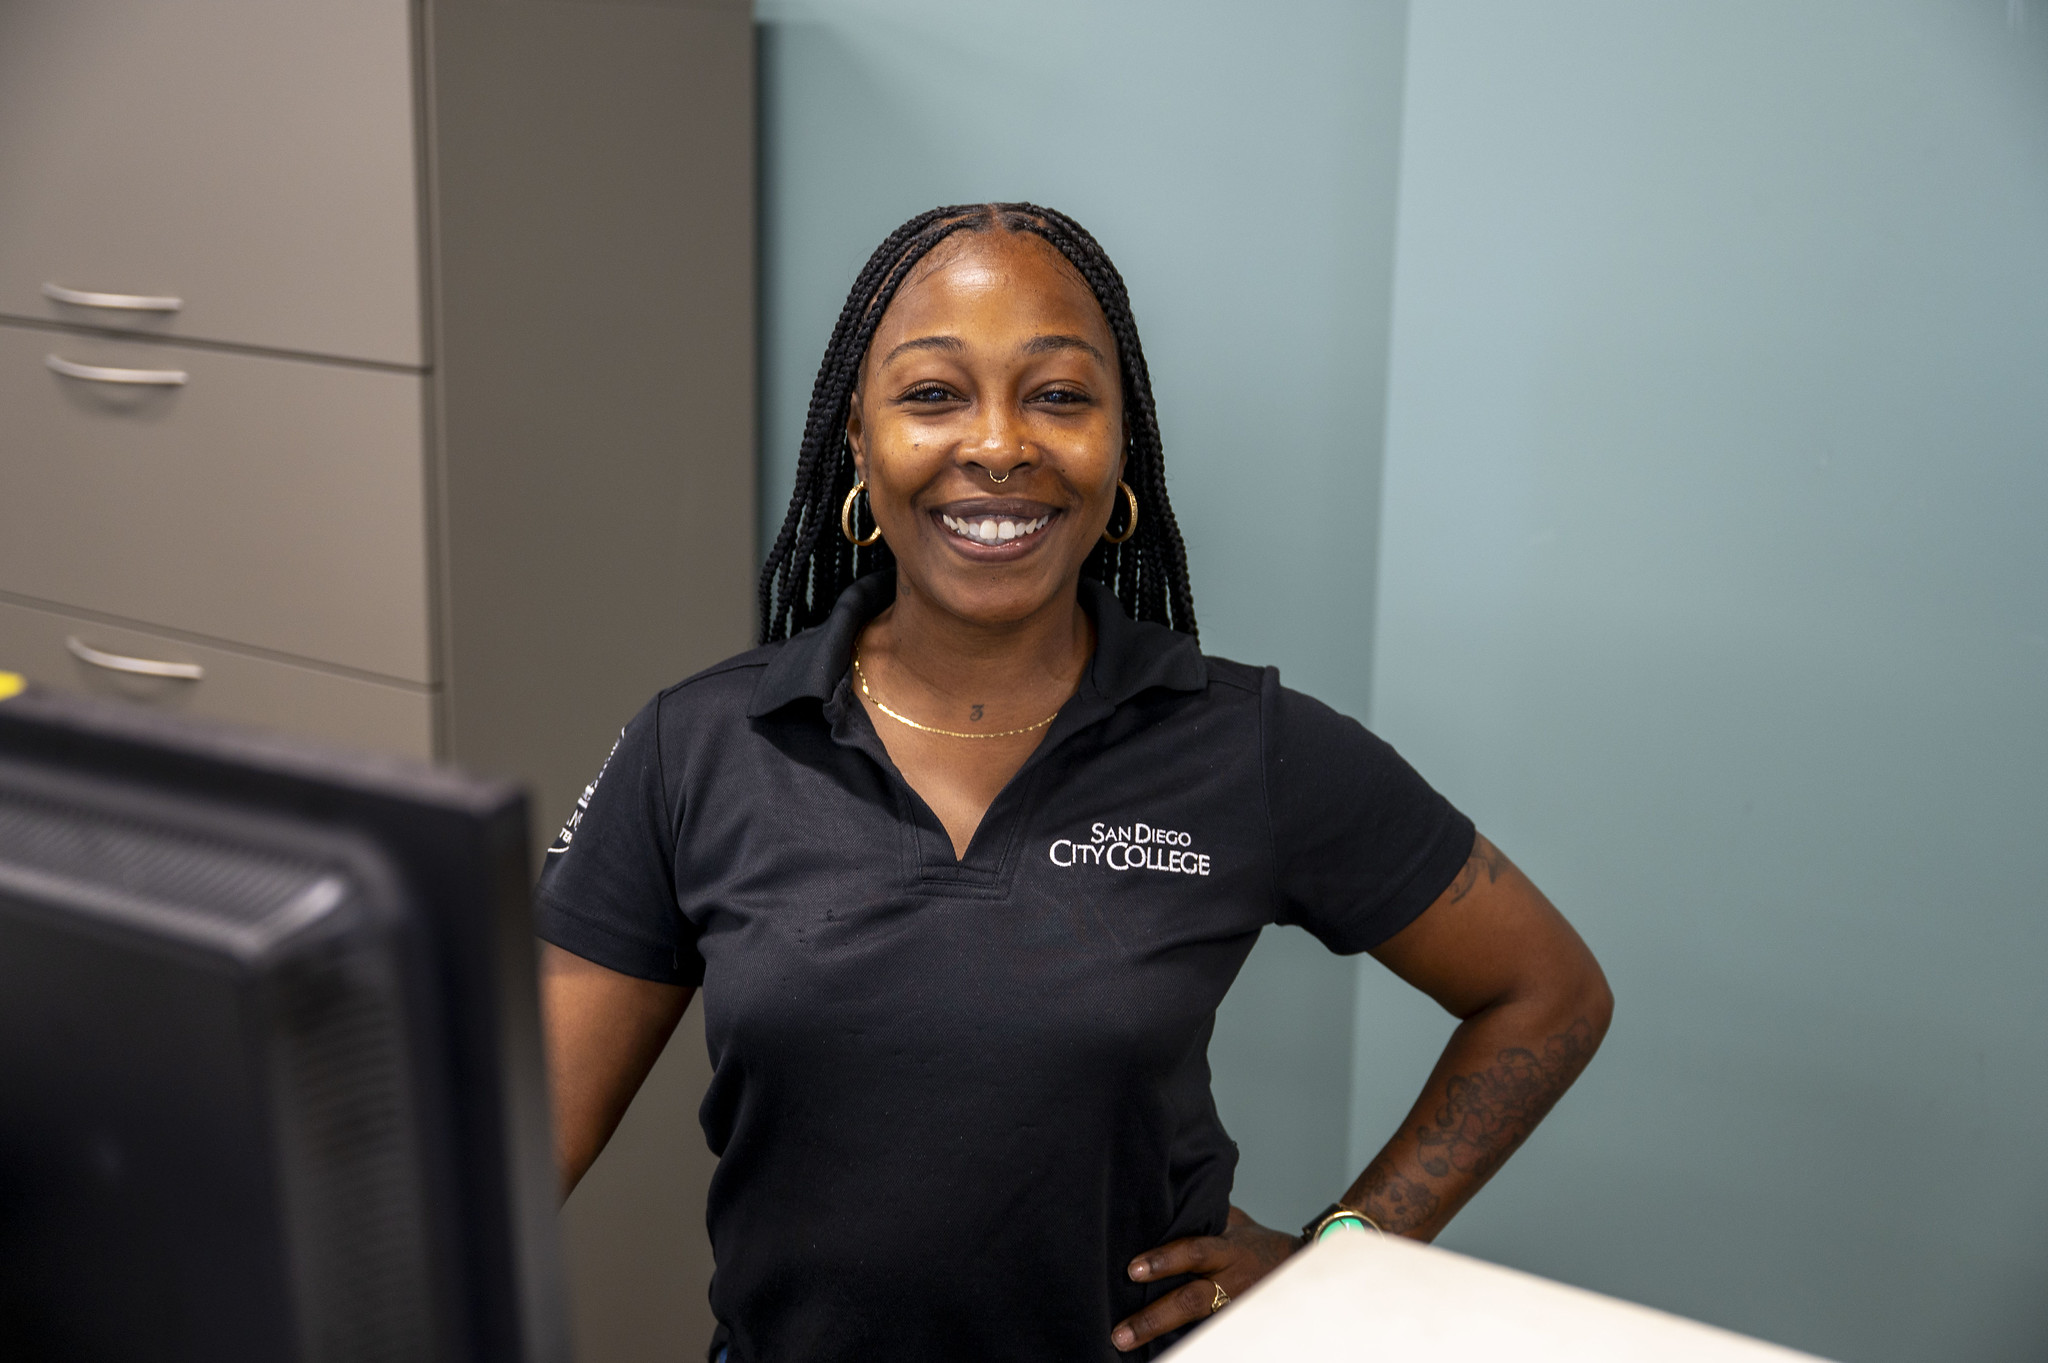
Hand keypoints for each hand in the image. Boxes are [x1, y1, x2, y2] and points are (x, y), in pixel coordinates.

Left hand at [1110, 1205, 1296, 1351]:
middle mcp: (1230, 1282)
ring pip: (1194, 1324)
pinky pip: (1202, 1331)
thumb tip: (1163, 1200)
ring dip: (1159, 1333)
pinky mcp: (1232, 1322)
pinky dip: (1179, 1339)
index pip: (1194, 1252)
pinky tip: (1151, 1348)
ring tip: (1126, 1342)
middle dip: (1154, 1317)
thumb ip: (1201, 1215)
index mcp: (1228, 1250)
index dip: (1164, 1261)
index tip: (1133, 1270)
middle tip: (1121, 1330)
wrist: (1296, 1269)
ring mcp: (1232, 1307)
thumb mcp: (1232, 1223)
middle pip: (1191, 1301)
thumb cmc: (1256, 1243)